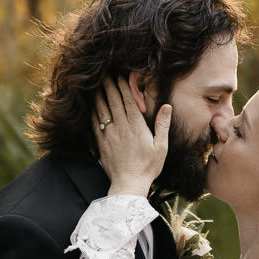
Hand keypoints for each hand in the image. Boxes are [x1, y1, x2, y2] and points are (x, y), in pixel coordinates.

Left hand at [94, 77, 167, 198]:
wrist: (129, 184)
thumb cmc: (148, 167)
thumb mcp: (161, 146)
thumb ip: (162, 124)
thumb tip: (167, 106)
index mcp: (136, 126)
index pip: (128, 100)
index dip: (123, 86)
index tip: (120, 75)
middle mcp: (121, 127)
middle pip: (113, 101)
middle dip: (109, 85)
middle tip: (105, 74)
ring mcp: (109, 134)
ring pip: (102, 110)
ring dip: (99, 95)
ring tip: (97, 84)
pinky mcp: (101, 143)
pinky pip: (95, 123)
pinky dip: (93, 112)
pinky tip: (91, 106)